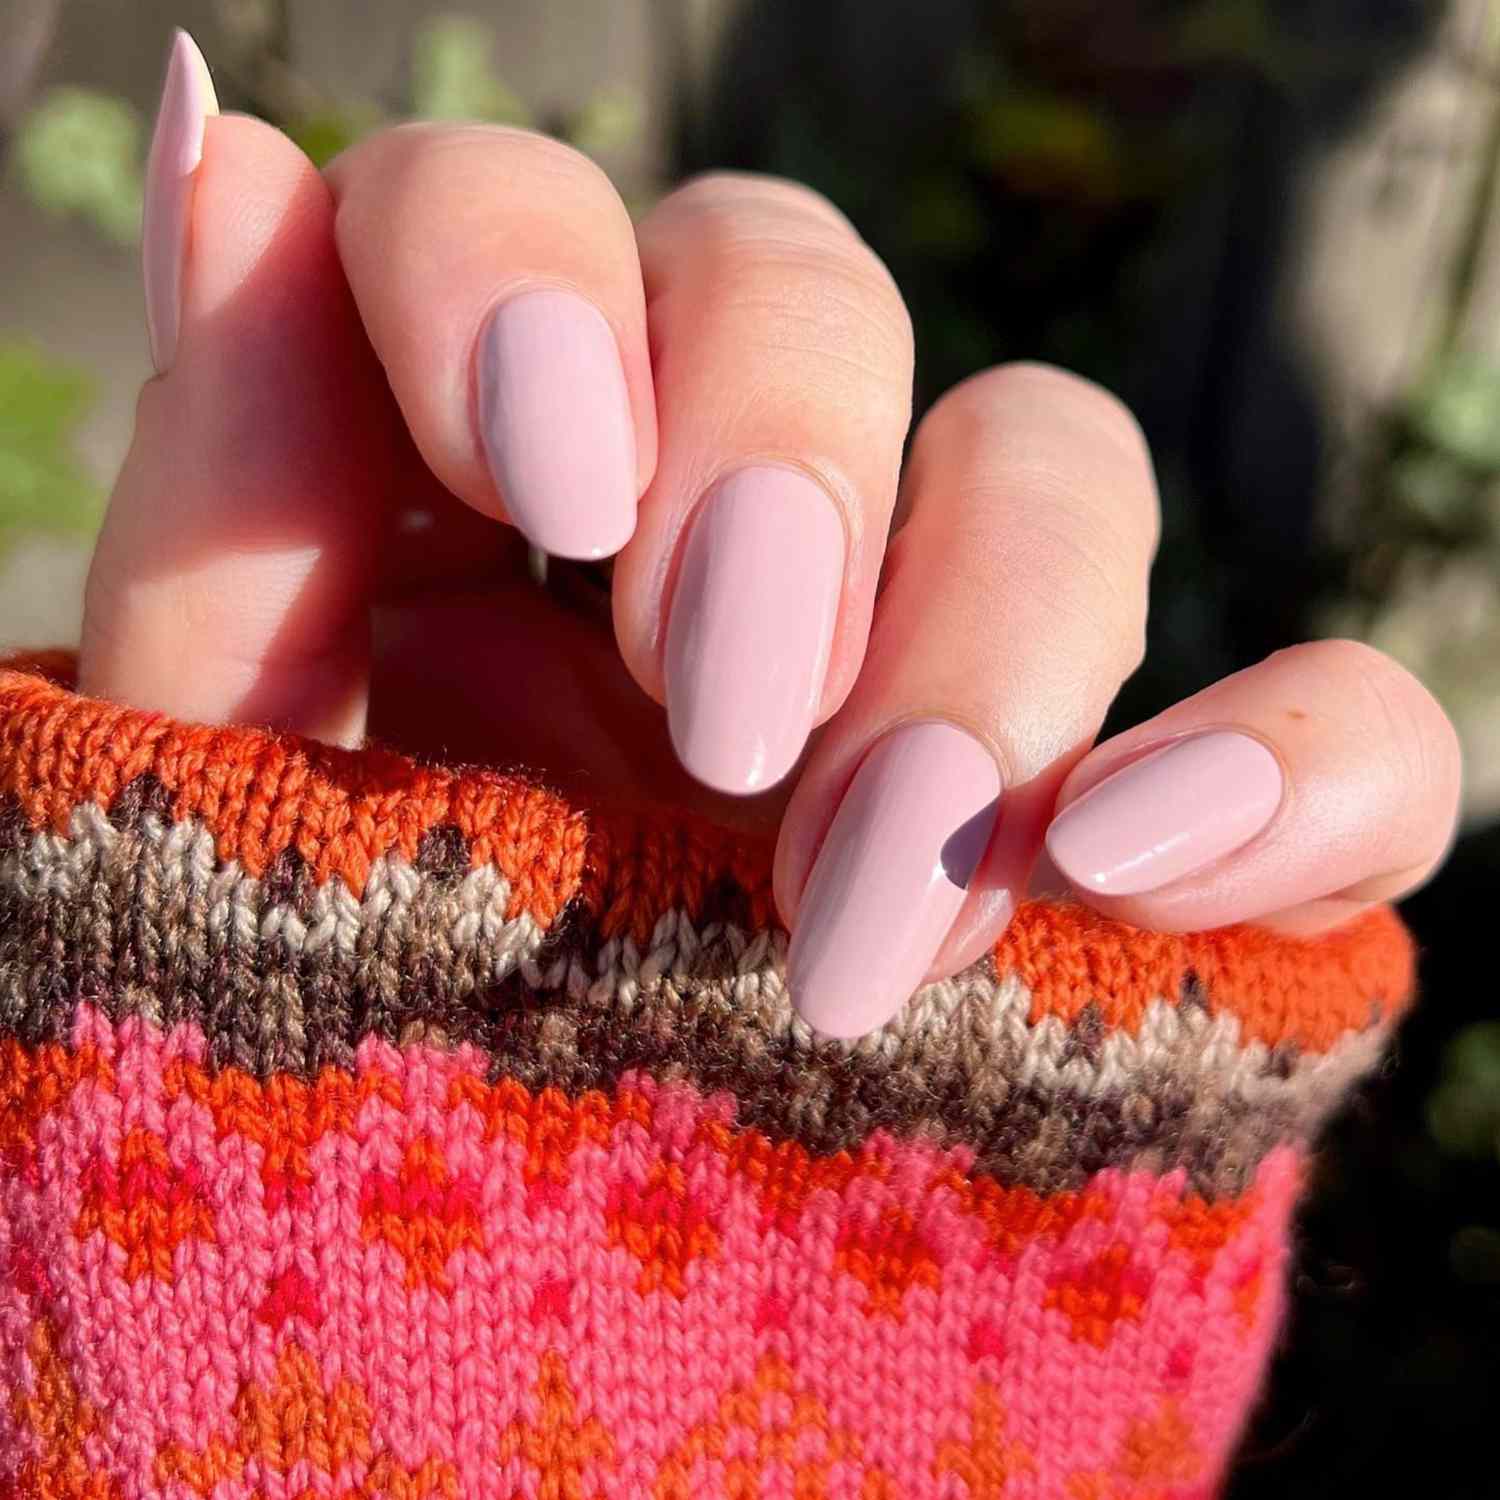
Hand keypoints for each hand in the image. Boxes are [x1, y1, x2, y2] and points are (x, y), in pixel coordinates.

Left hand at [79, 33, 1461, 1037]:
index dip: (534, 270)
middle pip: (808, 302)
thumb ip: (234, 493)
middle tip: (733, 724)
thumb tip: (213, 126)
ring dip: (1003, 629)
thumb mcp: (225, 799)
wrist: (469, 1368)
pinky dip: (1300, 765)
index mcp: (483, 503)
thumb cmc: (313, 1082)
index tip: (552, 480)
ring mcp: (945, 683)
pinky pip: (1338, 736)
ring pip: (1057, 464)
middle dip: (788, 475)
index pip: (513, 219)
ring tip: (887, 871)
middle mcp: (723, 538)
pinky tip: (1146, 866)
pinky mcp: (1139, 861)